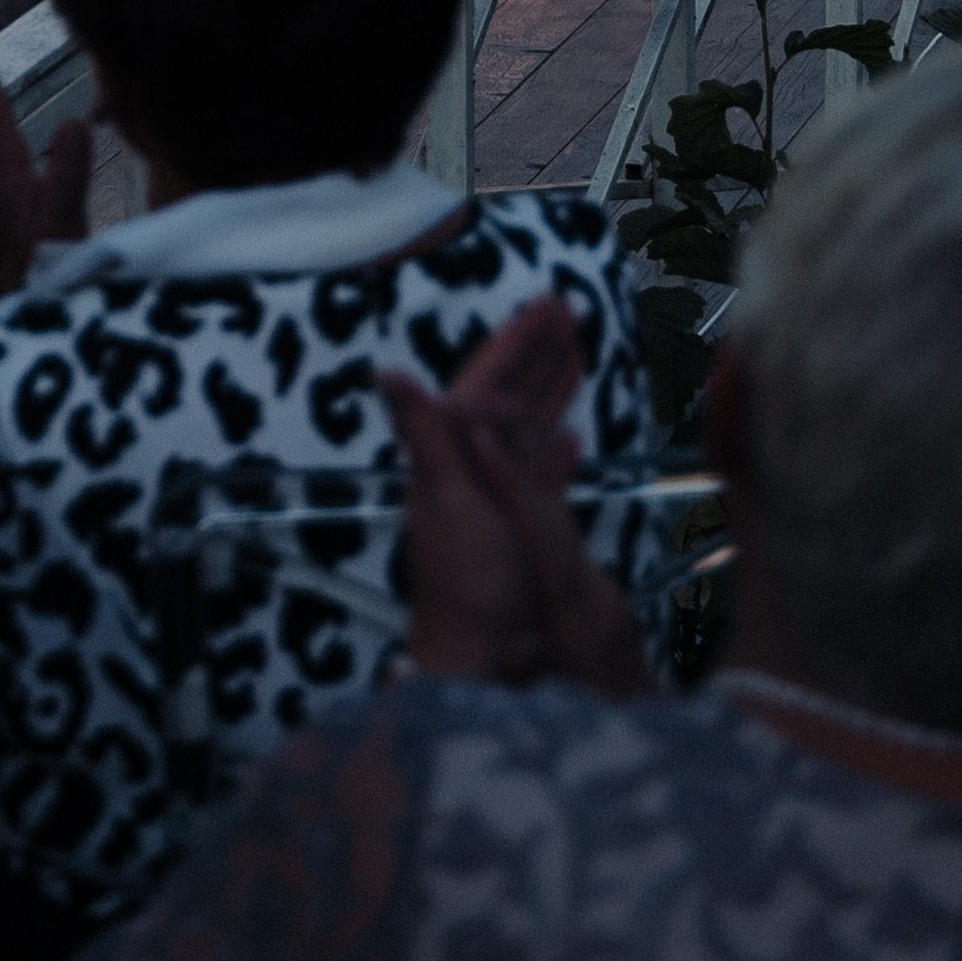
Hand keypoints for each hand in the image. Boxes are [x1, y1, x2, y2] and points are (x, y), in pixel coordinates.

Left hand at [383, 295, 647, 696]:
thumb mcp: (447, 500)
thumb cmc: (466, 583)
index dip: (518, 338)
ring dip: (549, 387)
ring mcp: (493, 496)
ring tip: (578, 352)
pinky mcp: (514, 528)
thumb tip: (383, 370)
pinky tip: (572, 438)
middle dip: (537, 350)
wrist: (483, 659)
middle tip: (570, 308)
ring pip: (524, 425)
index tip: (548, 302)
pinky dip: (553, 450)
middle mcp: (469, 465)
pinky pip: (537, 473)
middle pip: (506, 391)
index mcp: (451, 451)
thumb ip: (423, 432)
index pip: (486, 375)